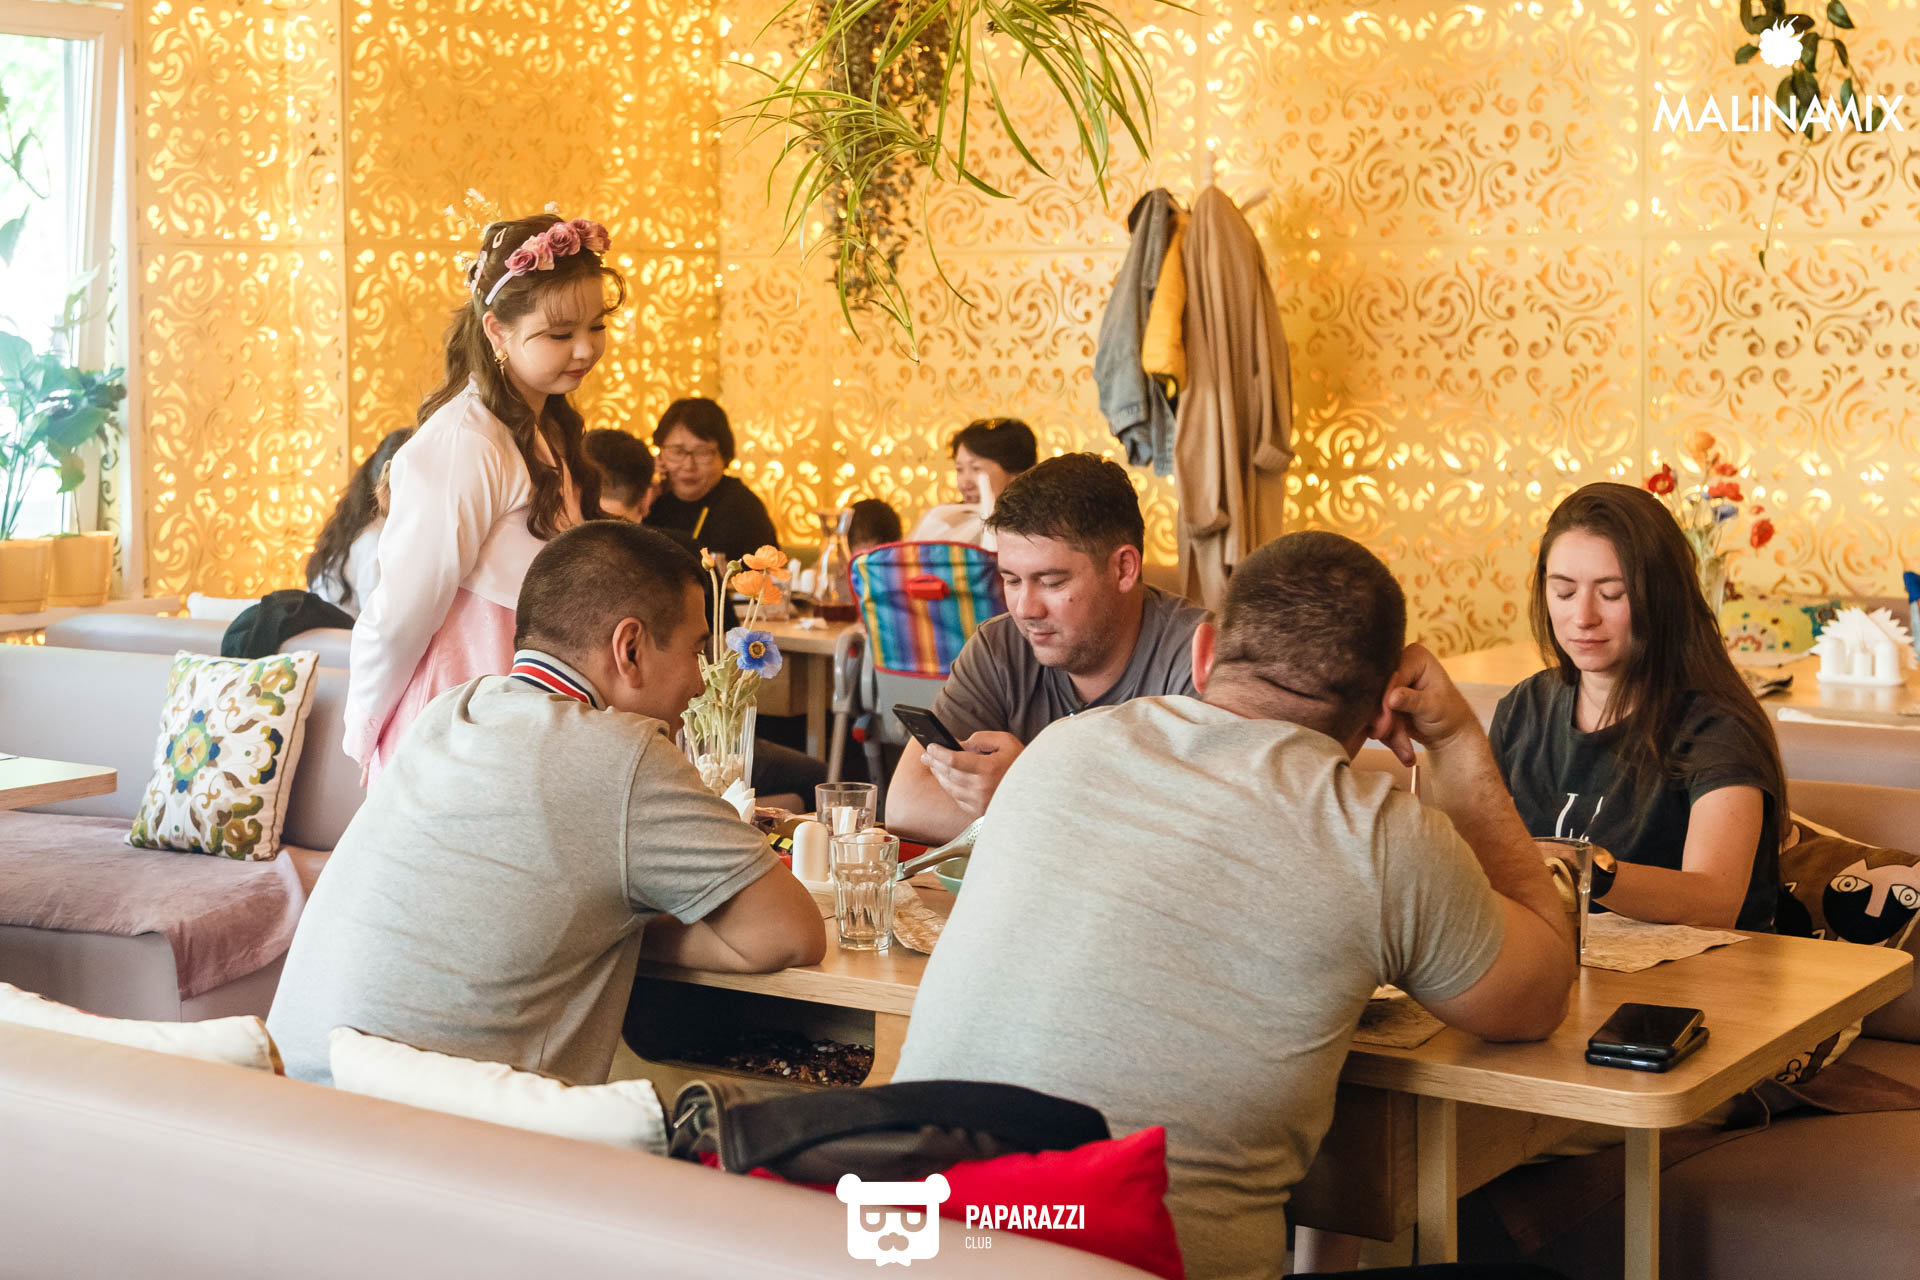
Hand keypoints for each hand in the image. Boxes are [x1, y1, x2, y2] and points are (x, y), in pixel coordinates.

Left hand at [922, 730, 1023, 817]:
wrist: (1037, 789)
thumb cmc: (1021, 763)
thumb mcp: (1005, 742)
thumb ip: (980, 739)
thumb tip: (958, 744)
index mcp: (988, 769)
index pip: (953, 760)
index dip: (938, 752)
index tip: (930, 746)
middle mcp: (982, 788)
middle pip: (948, 774)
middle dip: (934, 762)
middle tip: (926, 755)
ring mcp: (980, 803)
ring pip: (950, 787)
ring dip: (939, 775)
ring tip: (934, 764)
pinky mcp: (979, 812)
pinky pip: (957, 798)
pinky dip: (950, 787)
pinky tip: (946, 778)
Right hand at [1375, 643, 1477, 764]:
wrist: (1449, 732)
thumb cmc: (1449, 714)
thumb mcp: (1433, 707)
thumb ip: (1412, 701)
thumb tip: (1392, 697)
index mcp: (1415, 656)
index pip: (1392, 675)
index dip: (1385, 698)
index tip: (1385, 722)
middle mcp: (1399, 664)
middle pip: (1378, 690)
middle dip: (1385, 719)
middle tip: (1385, 737)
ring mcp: (1389, 682)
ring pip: (1374, 706)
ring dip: (1387, 731)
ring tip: (1405, 752)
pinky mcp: (1382, 699)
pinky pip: (1374, 716)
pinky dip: (1386, 734)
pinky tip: (1401, 747)